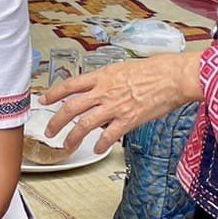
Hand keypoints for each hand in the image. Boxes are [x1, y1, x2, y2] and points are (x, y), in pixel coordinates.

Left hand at [42, 50, 204, 154]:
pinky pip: (108, 136)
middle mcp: (104, 91)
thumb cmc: (154, 70)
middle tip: (49, 131)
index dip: (54, 93)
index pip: (70, 85)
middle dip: (56, 122)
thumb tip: (100, 88)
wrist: (172, 77)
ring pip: (84, 125)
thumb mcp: (123, 68)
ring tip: (67, 145)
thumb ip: (108, 80)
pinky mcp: (127, 120)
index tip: (44, 99)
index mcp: (102, 76)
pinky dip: (100, 145)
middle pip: (71, 108)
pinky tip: (98, 150)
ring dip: (72, 137)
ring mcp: (114, 107)